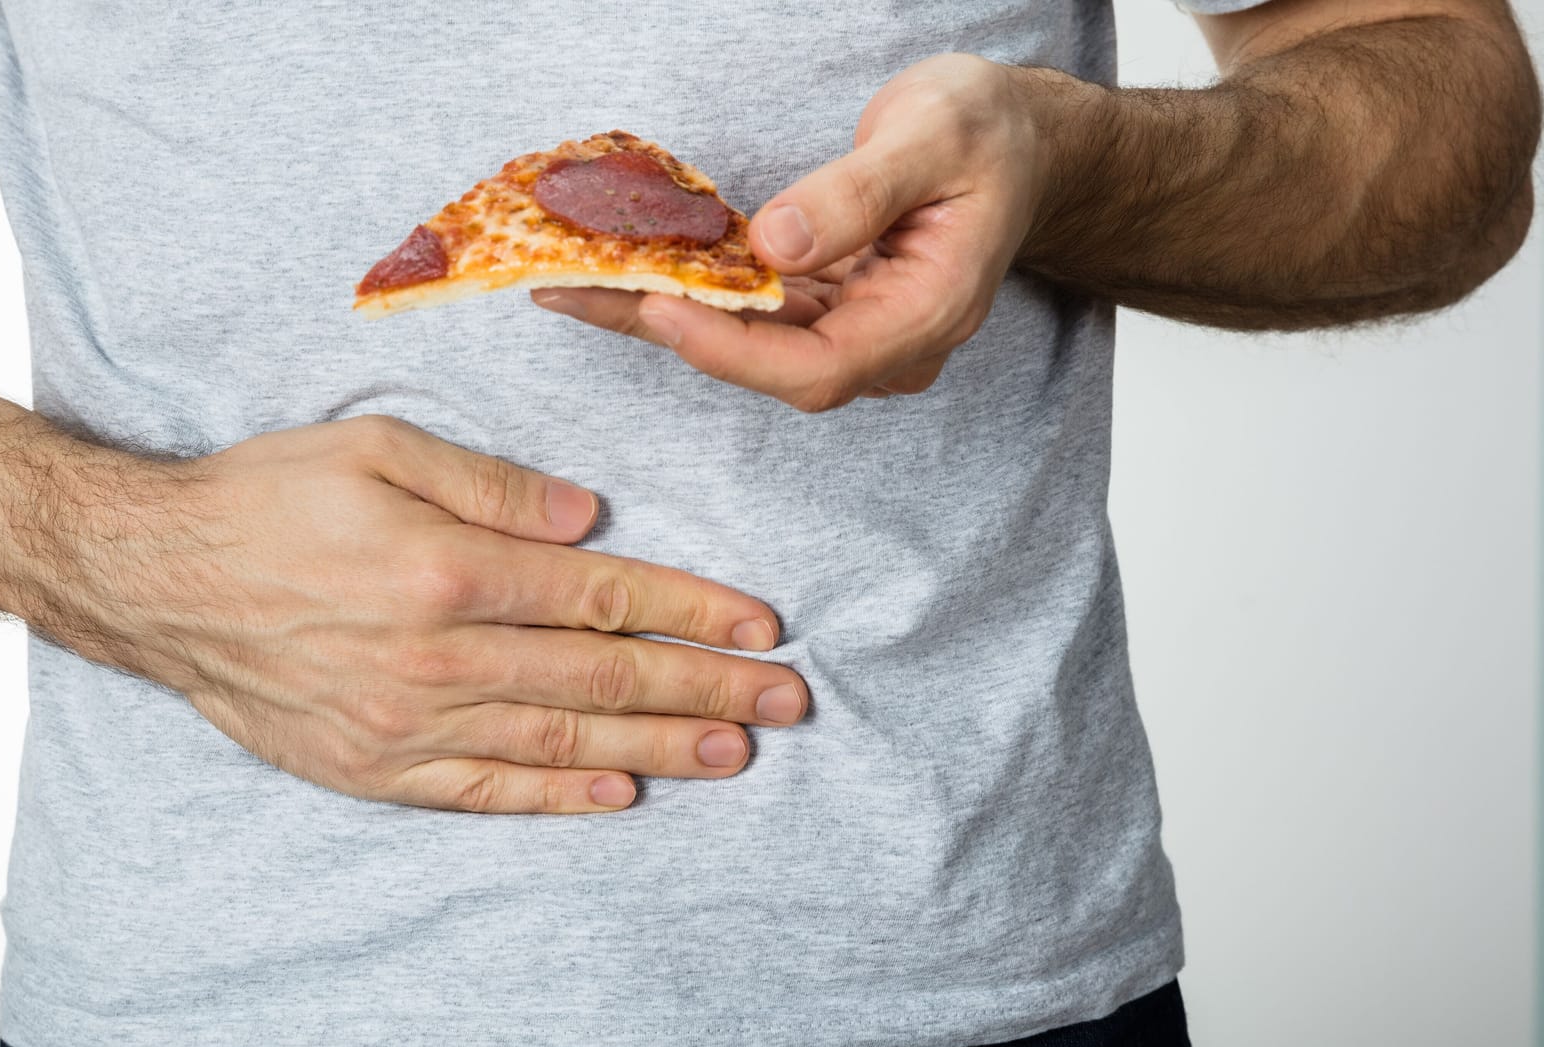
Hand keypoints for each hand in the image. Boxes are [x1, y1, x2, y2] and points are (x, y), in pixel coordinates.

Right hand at [65, 415, 806, 813]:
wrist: (155, 580)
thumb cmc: (264, 498)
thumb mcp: (375, 446)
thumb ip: (491, 484)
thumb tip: (590, 516)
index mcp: (448, 568)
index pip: (604, 597)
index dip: (694, 612)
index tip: (762, 626)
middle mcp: (438, 656)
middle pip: (602, 677)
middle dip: (707, 690)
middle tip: (786, 702)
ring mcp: (405, 723)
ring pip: (559, 740)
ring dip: (657, 747)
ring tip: (734, 752)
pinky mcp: (372, 767)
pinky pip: (484, 788)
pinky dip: (557, 792)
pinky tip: (618, 790)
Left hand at [531, 54, 1046, 411]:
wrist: (1019, 143)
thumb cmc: (990, 135)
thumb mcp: (938, 137)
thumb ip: (860, 192)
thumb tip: (777, 242)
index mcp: (927, 316)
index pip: (818, 367)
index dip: (733, 350)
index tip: (661, 308)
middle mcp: (886, 343)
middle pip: (765, 365)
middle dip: (667, 329)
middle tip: (575, 292)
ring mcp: (854, 330)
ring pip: (744, 342)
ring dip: (658, 311)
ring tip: (571, 281)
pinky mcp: (825, 308)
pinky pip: (747, 311)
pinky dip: (686, 289)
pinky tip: (625, 265)